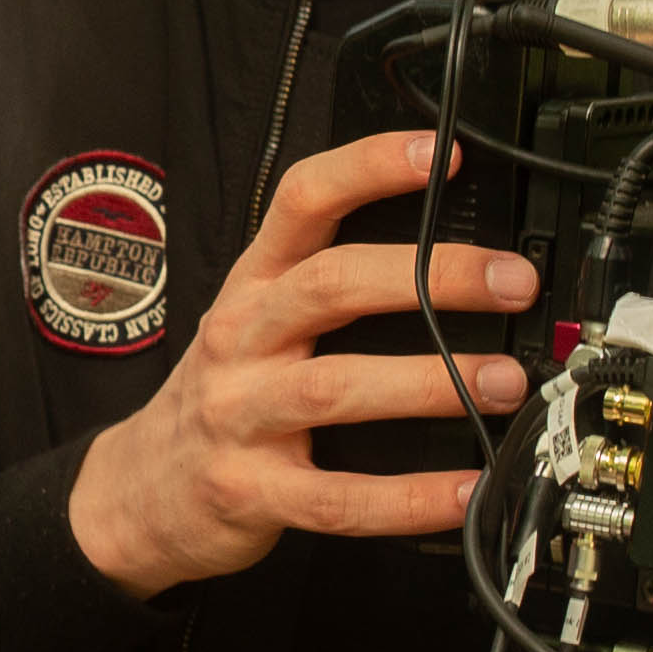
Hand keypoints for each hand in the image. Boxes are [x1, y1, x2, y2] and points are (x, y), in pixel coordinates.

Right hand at [67, 130, 539, 601]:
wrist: (141, 492)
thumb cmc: (224, 396)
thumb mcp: (255, 321)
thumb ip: (330, 287)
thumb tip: (455, 261)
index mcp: (252, 286)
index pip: (301, 201)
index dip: (367, 167)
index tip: (440, 153)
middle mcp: (242, 340)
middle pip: (332, 286)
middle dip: (431, 277)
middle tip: (510, 282)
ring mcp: (241, 417)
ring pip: (335, 389)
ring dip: (431, 382)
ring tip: (505, 382)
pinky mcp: (250, 492)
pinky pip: (336, 497)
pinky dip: (406, 498)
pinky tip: (464, 490)